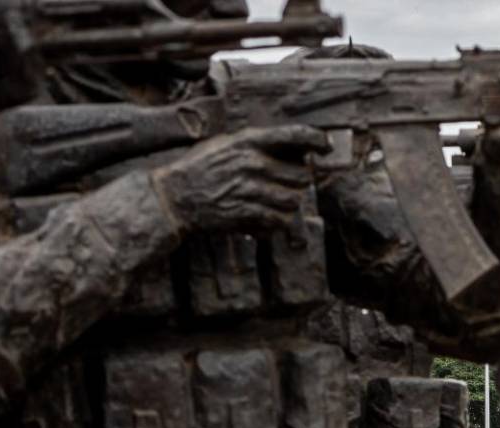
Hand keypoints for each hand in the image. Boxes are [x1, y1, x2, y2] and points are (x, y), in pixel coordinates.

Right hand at [151, 126, 329, 233]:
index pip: (294, 135)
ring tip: (272, 201)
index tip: (327, 146)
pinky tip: (264, 216)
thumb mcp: (226, 145)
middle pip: (302, 175)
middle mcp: (251, 161)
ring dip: (288, 203)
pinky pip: (280, 219)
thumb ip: (258, 144)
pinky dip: (277, 221)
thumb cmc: (201, 169)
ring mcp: (248, 188)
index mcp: (247, 141)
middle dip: (297, 182)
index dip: (317, 140)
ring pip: (294, 199)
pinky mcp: (245, 212)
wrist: (173, 197)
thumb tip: (296, 150)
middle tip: (284, 184)